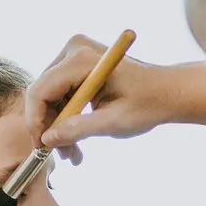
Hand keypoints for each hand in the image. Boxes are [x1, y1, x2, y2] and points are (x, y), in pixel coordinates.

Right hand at [25, 36, 183, 161]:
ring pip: (50, 97)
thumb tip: (47, 140)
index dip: (36, 121)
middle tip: (62, 155)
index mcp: (82, 59)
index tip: (42, 147)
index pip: (41, 90)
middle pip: (43, 93)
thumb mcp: (114, 122)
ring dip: (58, 126)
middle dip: (49, 127)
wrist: (169, 91)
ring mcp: (75, 55)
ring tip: (73, 154)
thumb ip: (79, 129)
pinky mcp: (78, 65)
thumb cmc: (148, 104)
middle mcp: (74, 50)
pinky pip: (61, 94)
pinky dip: (67, 117)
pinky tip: (77, 140)